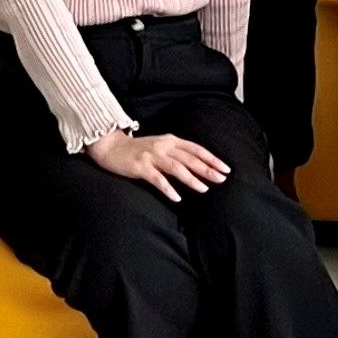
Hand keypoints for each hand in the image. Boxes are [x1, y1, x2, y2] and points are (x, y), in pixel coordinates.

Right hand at [87, 129, 230, 202]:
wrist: (111, 147)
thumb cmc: (138, 149)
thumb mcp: (160, 146)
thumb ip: (177, 153)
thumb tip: (197, 165)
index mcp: (171, 140)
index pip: (197, 149)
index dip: (212, 159)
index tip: (226, 169)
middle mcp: (164, 146)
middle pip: (190, 158)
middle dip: (207, 169)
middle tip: (221, 179)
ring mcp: (152, 156)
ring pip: (177, 168)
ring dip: (191, 179)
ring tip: (203, 189)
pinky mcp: (140, 167)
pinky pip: (157, 179)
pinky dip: (168, 188)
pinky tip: (177, 197)